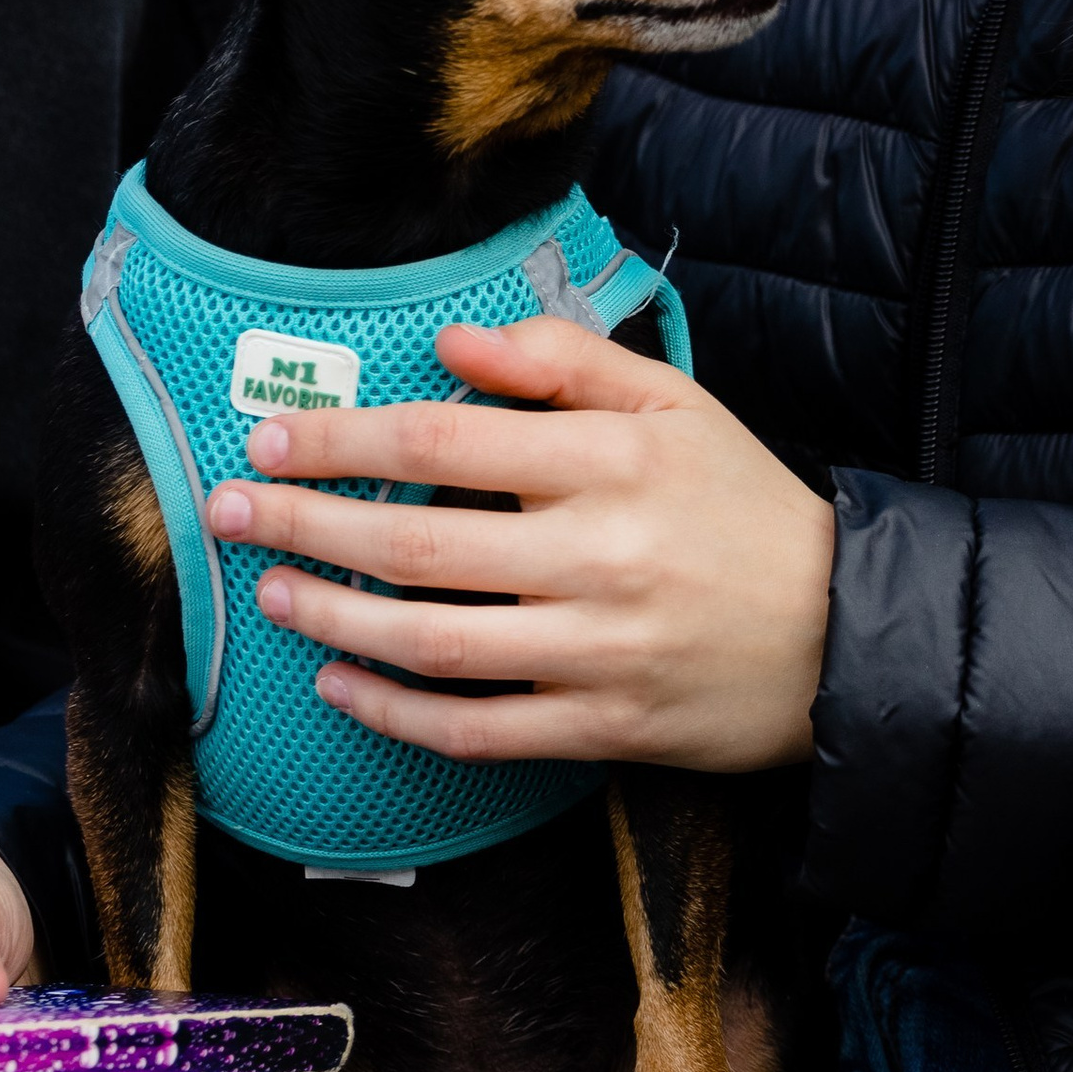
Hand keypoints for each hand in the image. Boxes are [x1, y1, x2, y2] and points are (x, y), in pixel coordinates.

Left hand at [211, 319, 836, 774]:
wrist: (844, 635)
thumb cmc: (743, 506)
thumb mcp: (676, 403)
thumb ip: (566, 361)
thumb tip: (454, 341)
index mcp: (612, 460)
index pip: (445, 443)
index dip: (343, 439)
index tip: (273, 434)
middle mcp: (599, 553)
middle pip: (417, 544)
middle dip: (304, 525)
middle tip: (228, 511)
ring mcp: (599, 648)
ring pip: (433, 643)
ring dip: (332, 621)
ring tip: (270, 596)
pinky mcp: (603, 727)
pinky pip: (477, 729)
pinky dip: (397, 713)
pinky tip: (340, 687)